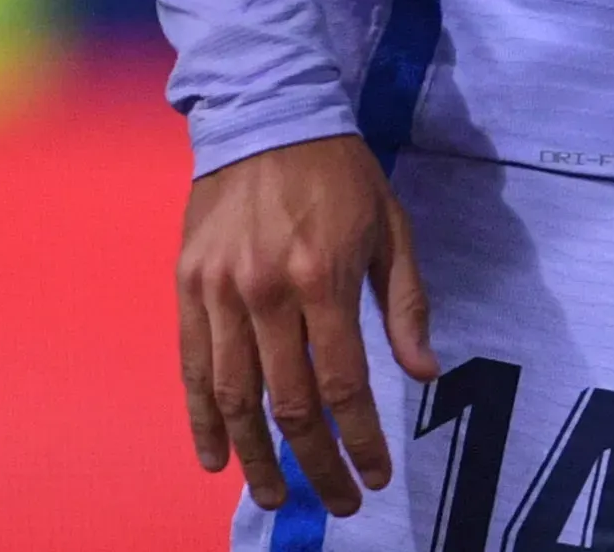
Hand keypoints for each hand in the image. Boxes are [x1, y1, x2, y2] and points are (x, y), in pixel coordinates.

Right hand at [176, 133, 436, 518]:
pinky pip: (192, 367)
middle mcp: (267, 291)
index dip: (361, 440)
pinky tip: (216, 458)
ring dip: (255, 458)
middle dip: (316, 464)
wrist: (264, 111)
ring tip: (275, 497)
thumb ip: (405, 304)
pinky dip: (202, 420)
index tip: (375, 477)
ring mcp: (221, 291)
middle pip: (290, 404)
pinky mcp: (188, 285)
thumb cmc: (338, 171)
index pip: (344, 383)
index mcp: (323, 275)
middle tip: (337, 502)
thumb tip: (424, 373)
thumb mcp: (391, 226)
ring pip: (236, 397)